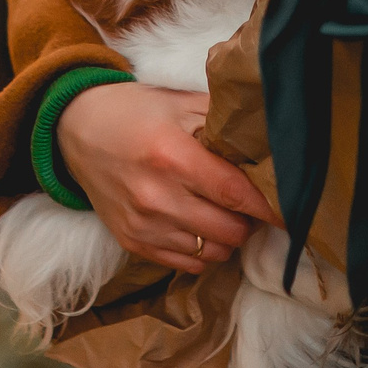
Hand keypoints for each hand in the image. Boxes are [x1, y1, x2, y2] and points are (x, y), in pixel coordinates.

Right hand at [56, 82, 276, 273]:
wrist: (76, 129)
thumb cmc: (135, 112)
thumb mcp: (179, 103)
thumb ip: (222, 121)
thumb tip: (267, 140)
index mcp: (172, 155)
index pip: (235, 193)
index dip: (268, 205)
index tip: (291, 208)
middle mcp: (156, 196)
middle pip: (229, 230)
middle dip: (249, 221)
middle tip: (251, 204)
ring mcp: (142, 224)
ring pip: (211, 252)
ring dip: (227, 237)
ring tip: (226, 214)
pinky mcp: (132, 242)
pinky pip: (186, 264)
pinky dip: (202, 250)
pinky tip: (201, 226)